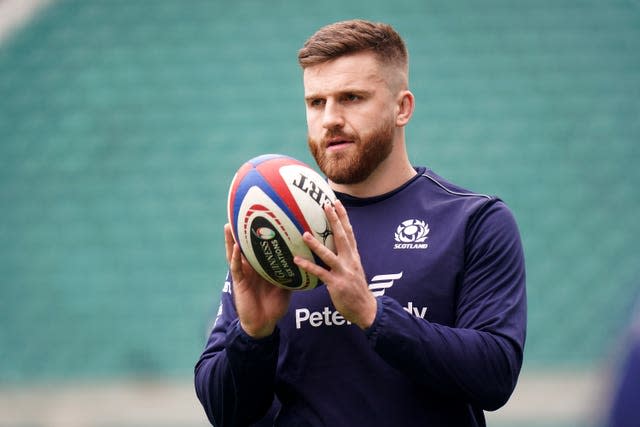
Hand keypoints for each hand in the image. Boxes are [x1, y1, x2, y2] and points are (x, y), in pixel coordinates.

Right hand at [224, 224, 291, 337]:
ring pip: (235, 253)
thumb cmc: (274, 306)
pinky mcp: (239, 282)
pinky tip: (236, 247)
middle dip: (241, 231)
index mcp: (261, 267)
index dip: (258, 233)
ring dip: (231, 240)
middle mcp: (250, 267)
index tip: (262, 216)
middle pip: (244, 246)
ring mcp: (243, 274)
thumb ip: (294, 273)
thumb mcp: (287, 287)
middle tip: (241, 213)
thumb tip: (309, 261)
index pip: (259, 247)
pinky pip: (236, 267)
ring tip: (230, 225)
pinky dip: (236, 257)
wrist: (263, 324)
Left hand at [294, 200, 376, 329]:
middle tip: (326, 205)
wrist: (366, 309)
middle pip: (342, 237)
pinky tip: (297, 260)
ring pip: (329, 255)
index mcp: (354, 256)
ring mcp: (343, 272)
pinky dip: (308, 266)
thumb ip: (346, 257)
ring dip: (316, 244)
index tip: (337, 202)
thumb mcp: (354, 269)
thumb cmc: (357, 290)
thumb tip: (334, 246)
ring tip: (304, 234)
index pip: (349, 232)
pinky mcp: (336, 284)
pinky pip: (320, 273)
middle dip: (335, 220)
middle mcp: (350, 261)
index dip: (343, 217)